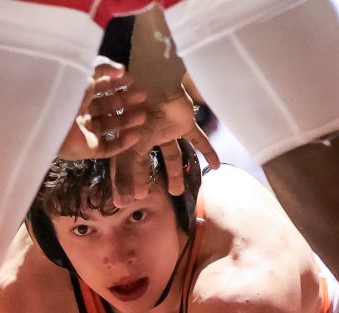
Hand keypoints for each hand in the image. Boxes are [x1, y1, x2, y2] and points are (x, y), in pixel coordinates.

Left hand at [58, 59, 147, 161]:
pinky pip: (108, 147)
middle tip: (143, 98)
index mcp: (77, 92)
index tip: (133, 81)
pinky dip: (122, 142)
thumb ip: (104, 67)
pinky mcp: (87, 149)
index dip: (117, 84)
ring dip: (127, 121)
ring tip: (143, 116)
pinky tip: (136, 135)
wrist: (52, 116)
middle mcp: (81, 112)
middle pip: (107, 107)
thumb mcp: (86, 71)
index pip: (101, 88)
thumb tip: (122, 70)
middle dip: (126, 102)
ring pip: (109, 126)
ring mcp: (84, 132)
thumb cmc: (68, 90)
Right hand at [111, 87, 219, 206]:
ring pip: (172, 156)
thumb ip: (127, 174)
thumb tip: (122, 203)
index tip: (129, 199)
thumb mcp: (128, 147)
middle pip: (149, 162)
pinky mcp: (185, 123)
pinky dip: (208, 152)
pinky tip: (216, 166)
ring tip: (176, 193)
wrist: (155, 84)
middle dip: (147, 178)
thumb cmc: (136, 112)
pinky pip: (198, 140)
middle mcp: (148, 134)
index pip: (129, 165)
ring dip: (175, 174)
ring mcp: (167, 129)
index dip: (128, 181)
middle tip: (147, 196)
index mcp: (131, 138)